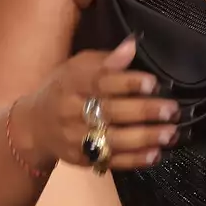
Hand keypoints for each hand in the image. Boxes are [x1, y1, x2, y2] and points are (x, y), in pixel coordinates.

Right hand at [17, 36, 179, 170]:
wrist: (34, 125)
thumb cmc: (64, 88)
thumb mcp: (78, 66)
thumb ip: (106, 60)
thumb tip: (133, 45)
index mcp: (72, 82)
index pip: (101, 81)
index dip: (128, 82)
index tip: (153, 83)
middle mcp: (71, 111)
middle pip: (110, 112)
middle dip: (143, 112)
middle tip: (171, 110)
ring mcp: (75, 138)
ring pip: (112, 139)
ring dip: (144, 138)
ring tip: (170, 133)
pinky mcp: (82, 159)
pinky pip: (110, 160)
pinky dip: (134, 159)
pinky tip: (155, 154)